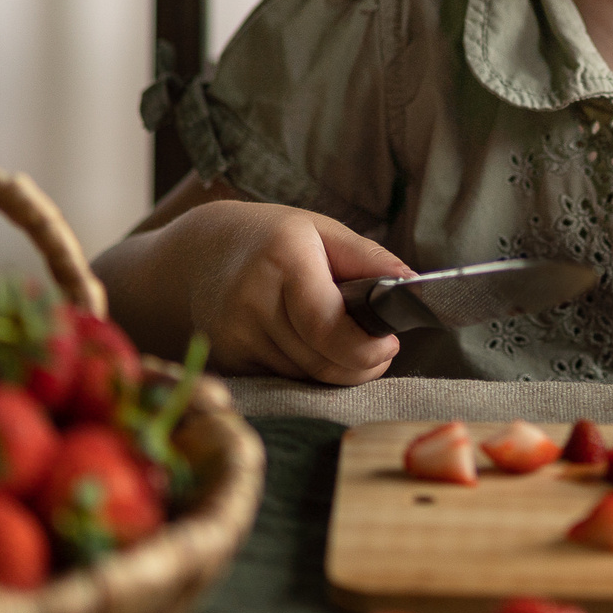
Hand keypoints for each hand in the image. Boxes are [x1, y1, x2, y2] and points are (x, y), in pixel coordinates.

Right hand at [176, 200, 416, 383]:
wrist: (199, 254)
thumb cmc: (272, 238)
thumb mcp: (322, 230)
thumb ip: (368, 258)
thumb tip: (413, 285)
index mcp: (283, 259)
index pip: (328, 328)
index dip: (367, 348)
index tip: (390, 343)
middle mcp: (251, 300)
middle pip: (322, 362)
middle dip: (363, 364)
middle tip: (380, 350)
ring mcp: (234, 335)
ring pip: (306, 378)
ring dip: (337, 370)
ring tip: (346, 343)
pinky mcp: (226, 360)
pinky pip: (283, 381)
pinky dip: (306, 373)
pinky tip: (310, 347)